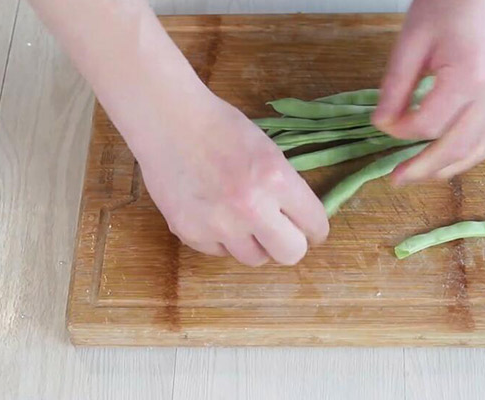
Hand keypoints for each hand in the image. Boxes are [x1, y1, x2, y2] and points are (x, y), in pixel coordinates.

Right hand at [131, 92, 328, 265]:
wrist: (168, 120)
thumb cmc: (221, 128)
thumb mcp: (268, 152)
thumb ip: (286, 190)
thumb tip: (301, 222)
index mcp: (275, 179)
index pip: (314, 224)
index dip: (316, 229)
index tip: (311, 230)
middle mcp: (250, 207)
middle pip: (290, 254)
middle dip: (290, 244)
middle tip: (281, 232)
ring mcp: (218, 224)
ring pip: (254, 258)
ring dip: (254, 243)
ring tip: (242, 219)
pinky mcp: (189, 233)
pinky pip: (219, 251)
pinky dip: (221, 239)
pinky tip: (213, 212)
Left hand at [373, 0, 484, 182]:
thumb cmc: (448, 4)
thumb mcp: (412, 42)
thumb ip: (395, 87)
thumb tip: (381, 125)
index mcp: (467, 79)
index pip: (427, 125)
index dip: (400, 131)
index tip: (384, 124)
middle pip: (456, 148)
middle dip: (423, 169)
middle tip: (398, 180)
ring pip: (480, 150)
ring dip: (450, 168)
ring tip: (423, 174)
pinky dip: (475, 152)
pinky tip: (455, 154)